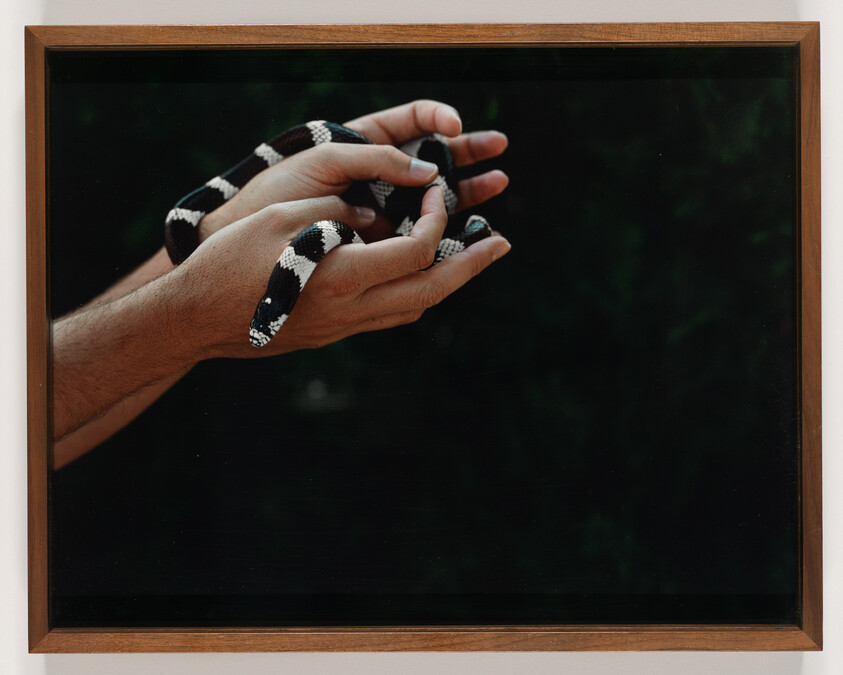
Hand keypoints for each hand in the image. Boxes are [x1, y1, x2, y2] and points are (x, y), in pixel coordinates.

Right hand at [174, 187, 510, 358]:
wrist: (194, 318)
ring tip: (471, 259)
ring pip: (415, 309)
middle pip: (431, 289)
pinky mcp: (333, 335)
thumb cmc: (228, 261)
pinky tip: (421, 277)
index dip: (436, 218)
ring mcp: (344, 328)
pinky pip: (390, 318)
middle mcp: (351, 308)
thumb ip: (338, 213)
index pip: (417, 249)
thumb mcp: (282, 218)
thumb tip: (373, 214)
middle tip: (501, 242)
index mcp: (343, 275)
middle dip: (471, 264)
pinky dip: (417, 295)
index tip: (435, 192)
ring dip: (449, 283)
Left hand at [198, 100, 508, 241]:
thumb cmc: (278, 189)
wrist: (245, 235)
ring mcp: (381, 208)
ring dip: (466, 188)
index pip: (411, 122)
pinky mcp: (379, 240)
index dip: (436, 120)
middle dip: (467, 151)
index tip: (454, 126)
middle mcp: (378, 175)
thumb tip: (429, 172)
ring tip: (499, 182)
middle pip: (433, 157)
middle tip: (500, 146)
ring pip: (433, 195)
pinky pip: (418, 231)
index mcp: (363, 144)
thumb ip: (374, 160)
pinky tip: (469, 224)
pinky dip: (444, 227)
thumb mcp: (324, 162)